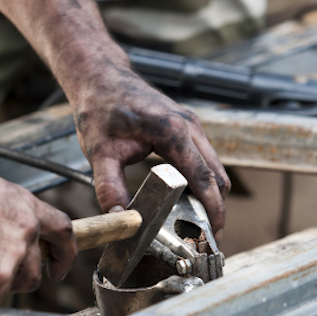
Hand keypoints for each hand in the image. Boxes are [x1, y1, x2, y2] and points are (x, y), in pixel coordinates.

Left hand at [72, 69, 229, 239]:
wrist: (99, 78)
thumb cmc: (100, 108)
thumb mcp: (99, 151)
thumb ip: (109, 186)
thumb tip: (120, 219)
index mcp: (172, 131)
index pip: (204, 177)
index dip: (212, 209)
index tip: (212, 234)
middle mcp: (189, 126)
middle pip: (217, 175)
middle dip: (215, 208)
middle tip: (203, 237)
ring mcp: (190, 124)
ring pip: (213, 166)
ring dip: (209, 194)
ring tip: (194, 223)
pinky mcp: (185, 126)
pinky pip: (203, 158)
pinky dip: (201, 180)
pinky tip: (185, 199)